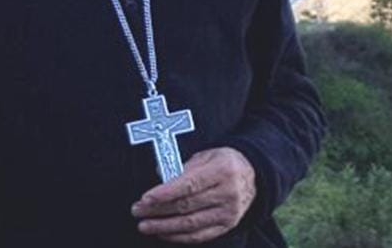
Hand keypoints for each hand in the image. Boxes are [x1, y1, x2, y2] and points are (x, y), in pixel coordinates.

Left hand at [131, 147, 256, 242]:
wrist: (254, 175)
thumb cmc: (224, 162)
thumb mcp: (207, 155)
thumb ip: (184, 166)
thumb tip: (159, 174)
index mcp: (222, 170)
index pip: (189, 185)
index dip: (165, 193)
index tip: (145, 198)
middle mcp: (228, 192)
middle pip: (187, 205)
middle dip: (158, 210)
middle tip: (137, 210)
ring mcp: (229, 212)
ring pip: (190, 224)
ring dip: (164, 226)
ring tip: (144, 225)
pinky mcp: (227, 225)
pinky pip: (199, 235)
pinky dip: (178, 236)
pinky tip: (163, 232)